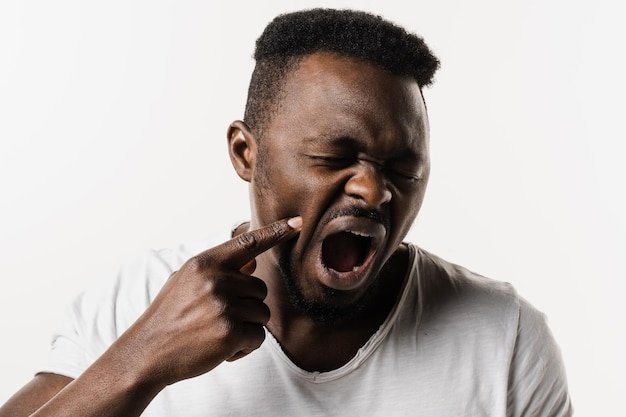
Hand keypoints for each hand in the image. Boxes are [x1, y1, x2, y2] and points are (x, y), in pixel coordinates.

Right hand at [116, 216, 301, 388]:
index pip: (248, 243)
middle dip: (247, 306)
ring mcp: (224, 305)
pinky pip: (258, 336)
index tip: (298, 223)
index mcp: (205, 263)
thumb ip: (218, 269)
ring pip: (262, 313)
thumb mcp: (186, 281)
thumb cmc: (170, 315)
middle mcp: (216, 280)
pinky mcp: (231, 332)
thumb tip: (252, 262)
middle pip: (260, 288)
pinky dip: (245, 347)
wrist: (147, 352)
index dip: (275, 232)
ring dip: (246, 327)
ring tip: (216, 333)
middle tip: (218, 319)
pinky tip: (221, 349)